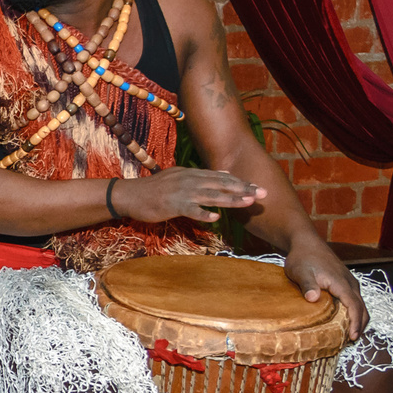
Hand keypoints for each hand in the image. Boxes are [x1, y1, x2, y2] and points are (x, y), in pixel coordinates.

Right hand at [110, 167, 266, 225]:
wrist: (130, 195)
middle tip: (263, 193)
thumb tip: (224, 174)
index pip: (222, 177)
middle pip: (222, 184)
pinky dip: (203, 213)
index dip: (241, 182)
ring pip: (211, 195)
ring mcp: (181, 192)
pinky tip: (215, 218)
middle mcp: (190, 180)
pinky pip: (190, 210)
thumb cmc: (155, 190)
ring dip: (230, 199)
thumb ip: (202, 176)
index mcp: (193, 174)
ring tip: (247, 203)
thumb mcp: (180, 177)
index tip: (258, 187)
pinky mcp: (172, 205)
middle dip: (243, 189)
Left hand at [282, 239, 365, 340]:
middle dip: (360, 325)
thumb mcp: (300, 271)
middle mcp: (350, 283)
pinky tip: (344, 321)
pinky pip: (355, 300)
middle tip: (351, 341)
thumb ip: (307, 285)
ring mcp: (349, 282)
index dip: (356, 323)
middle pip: (362, 308)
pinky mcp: (345, 282)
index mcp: (341, 283)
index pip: (354, 306)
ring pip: (360, 304)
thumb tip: (313, 298)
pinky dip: (354, 312)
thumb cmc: (302, 257)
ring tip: (349, 335)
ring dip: (358, 319)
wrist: (306, 243)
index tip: (353, 337)